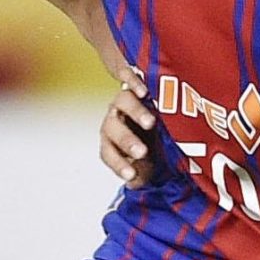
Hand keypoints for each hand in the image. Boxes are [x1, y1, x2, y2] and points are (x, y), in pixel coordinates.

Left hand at [100, 66, 156, 187]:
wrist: (150, 108)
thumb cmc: (149, 141)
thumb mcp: (146, 160)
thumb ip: (141, 172)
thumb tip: (136, 182)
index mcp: (112, 140)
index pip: (109, 153)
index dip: (118, 164)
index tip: (131, 176)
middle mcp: (114, 119)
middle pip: (113, 128)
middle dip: (127, 141)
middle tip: (142, 152)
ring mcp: (123, 99)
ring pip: (123, 102)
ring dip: (134, 113)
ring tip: (150, 123)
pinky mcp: (135, 82)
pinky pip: (128, 77)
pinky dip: (132, 82)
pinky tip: (143, 91)